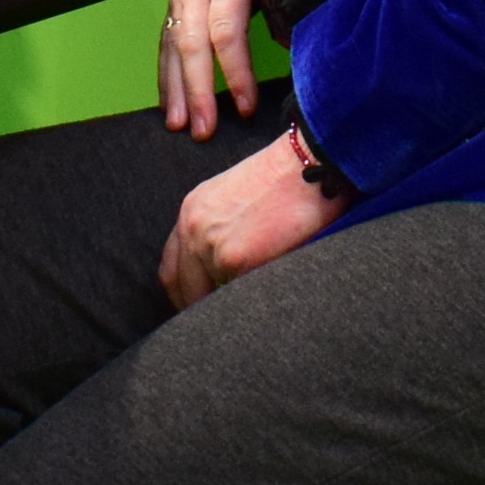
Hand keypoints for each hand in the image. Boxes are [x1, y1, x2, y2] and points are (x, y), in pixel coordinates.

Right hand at [159, 0, 265, 139]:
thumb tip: (289, 36)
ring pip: (172, 45)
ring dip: (173, 88)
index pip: (227, 33)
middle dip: (197, 91)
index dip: (234, 72)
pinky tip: (168, 97)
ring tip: (177, 125)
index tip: (244, 104)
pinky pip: (166, 37)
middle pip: (192, 46)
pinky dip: (165, 69)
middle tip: (204, 130)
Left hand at [159, 132, 339, 308]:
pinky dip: (247, 304)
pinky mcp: (235, 259)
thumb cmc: (288, 178)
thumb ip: (220, 228)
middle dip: (194, 307)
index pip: (172, 264)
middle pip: (179, 284)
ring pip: (205, 295)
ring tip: (241, 318)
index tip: (198, 303)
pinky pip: (235, 296)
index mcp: (192, 210)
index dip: (184, 289)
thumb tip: (222, 271)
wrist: (312, 162)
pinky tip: (262, 306)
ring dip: (221, 309)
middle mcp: (192, 226)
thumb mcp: (237, 196)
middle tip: (214, 323)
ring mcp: (210, 244)